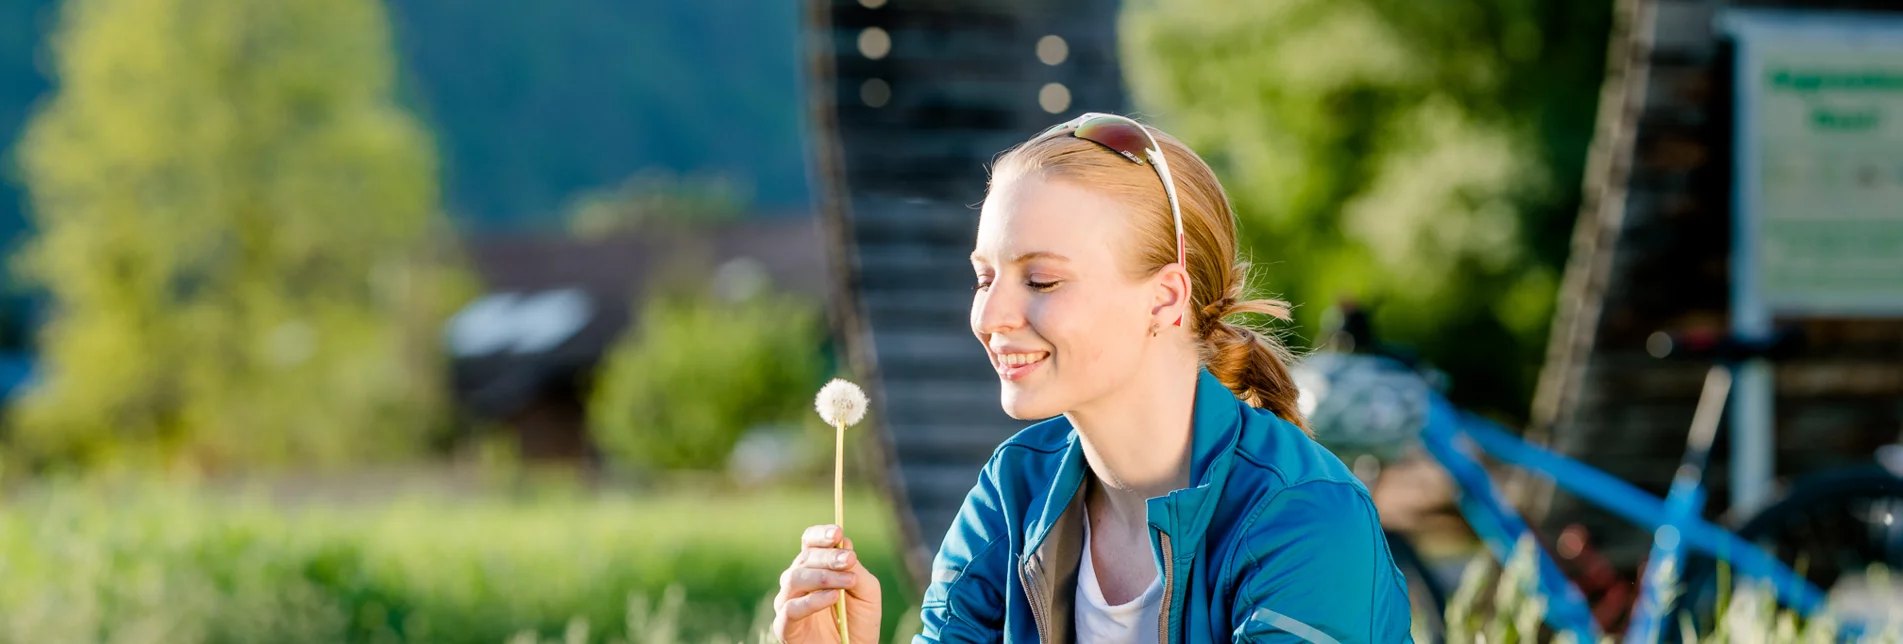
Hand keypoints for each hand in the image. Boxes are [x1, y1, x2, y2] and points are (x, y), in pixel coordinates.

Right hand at [772, 524, 882, 643]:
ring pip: (794, 578)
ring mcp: (788, 603)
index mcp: (815, 568)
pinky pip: (791, 608)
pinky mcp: (785, 626)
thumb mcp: (867, 593)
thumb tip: (844, 543)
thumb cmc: (860, 622)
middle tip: (850, 560)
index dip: (820, 535)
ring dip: (822, 576)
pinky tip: (832, 597)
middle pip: (804, 558)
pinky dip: (812, 600)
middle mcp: (797, 582)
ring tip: (847, 581)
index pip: (809, 543)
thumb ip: (857, 569)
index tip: (837, 533)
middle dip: (828, 556)